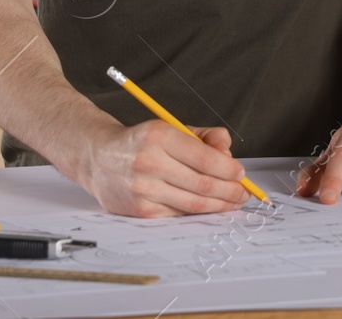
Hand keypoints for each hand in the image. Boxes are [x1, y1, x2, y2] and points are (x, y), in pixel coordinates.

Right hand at [78, 120, 249, 217]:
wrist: (98, 158)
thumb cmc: (140, 142)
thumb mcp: (171, 127)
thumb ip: (204, 136)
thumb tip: (228, 154)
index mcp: (159, 136)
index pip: (205, 159)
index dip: (229, 169)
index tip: (241, 173)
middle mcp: (149, 163)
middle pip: (203, 184)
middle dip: (230, 191)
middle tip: (243, 192)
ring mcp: (144, 190)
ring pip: (194, 203)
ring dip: (220, 205)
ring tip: (233, 201)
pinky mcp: (141, 211)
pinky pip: (179, 213)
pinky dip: (198, 212)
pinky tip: (209, 207)